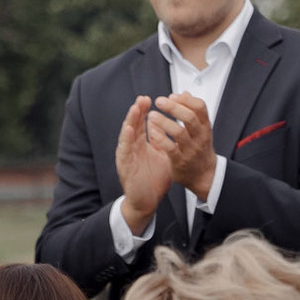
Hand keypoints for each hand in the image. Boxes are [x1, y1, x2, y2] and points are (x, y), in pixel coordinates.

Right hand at [115, 97, 171, 231]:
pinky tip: (129, 130)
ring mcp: (127, 156)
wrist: (147, 201)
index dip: (146, 111)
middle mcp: (133, 147)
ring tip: (135, 108)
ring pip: (127, 135)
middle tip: (143, 98)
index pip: (142, 123)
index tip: (152, 99)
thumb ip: (165, 140)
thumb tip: (174, 126)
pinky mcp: (125, 167)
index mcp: (142, 144)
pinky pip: (125, 151)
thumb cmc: (154, 178)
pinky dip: (126, 140)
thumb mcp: (163, 156)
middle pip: (133, 125)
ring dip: (130, 121)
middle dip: (138, 111)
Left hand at [145, 93, 216, 198]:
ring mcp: (190, 150)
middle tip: (159, 101)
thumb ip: (193, 112)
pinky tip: (152, 132)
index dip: (186, 99)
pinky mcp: (180, 161)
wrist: (204, 176)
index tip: (173, 96)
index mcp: (205, 127)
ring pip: (178, 132)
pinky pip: (170, 148)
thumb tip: (185, 93)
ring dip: (163, 122)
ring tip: (151, 115)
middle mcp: (199, 137)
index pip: (200, 107)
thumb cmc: (200, 150)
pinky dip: (160, 138)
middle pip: (189, 117)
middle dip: (172, 107)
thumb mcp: (201, 130)